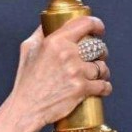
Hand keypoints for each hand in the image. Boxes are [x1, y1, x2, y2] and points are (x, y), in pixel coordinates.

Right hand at [10, 16, 111, 131]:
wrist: (26, 108)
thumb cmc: (26, 81)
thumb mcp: (28, 49)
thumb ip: (41, 33)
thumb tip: (51, 23)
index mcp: (55, 41)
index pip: (85, 24)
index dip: (96, 25)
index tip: (98, 30)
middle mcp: (68, 54)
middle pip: (98, 47)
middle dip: (100, 53)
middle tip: (95, 58)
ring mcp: (76, 72)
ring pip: (102, 67)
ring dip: (102, 72)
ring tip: (95, 75)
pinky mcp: (82, 89)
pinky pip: (104, 85)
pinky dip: (105, 87)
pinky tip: (101, 87)